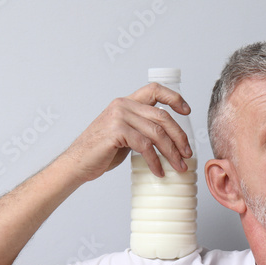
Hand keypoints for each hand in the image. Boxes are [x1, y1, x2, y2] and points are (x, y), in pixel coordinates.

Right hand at [60, 82, 192, 181]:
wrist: (78, 163)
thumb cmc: (101, 151)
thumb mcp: (124, 134)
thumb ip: (141, 129)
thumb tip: (168, 139)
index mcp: (126, 102)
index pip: (155, 90)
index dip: (174, 98)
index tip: (187, 111)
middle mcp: (123, 105)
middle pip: (162, 116)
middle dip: (179, 137)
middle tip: (187, 154)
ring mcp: (119, 117)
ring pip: (157, 132)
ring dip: (171, 152)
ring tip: (179, 167)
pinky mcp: (117, 132)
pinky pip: (145, 146)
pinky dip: (155, 161)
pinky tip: (158, 172)